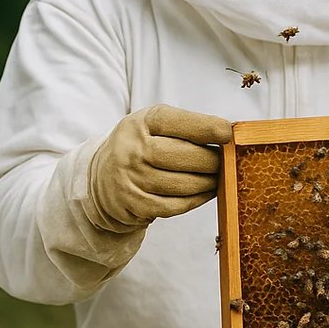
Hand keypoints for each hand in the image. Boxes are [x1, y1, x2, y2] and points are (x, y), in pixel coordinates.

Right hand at [88, 104, 232, 230]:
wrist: (101, 178)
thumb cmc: (140, 147)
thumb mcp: (153, 125)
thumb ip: (185, 126)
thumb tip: (227, 135)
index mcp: (140, 122)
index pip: (177, 122)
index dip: (206, 127)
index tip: (227, 133)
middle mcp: (132, 149)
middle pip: (185, 155)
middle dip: (212, 160)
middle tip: (224, 161)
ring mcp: (131, 178)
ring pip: (184, 184)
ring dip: (209, 182)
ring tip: (216, 177)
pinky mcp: (135, 204)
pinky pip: (176, 205)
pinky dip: (197, 199)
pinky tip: (205, 192)